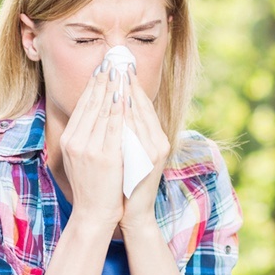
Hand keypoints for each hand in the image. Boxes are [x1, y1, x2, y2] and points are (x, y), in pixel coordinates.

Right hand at [57, 60, 125, 230]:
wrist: (93, 214)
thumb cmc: (91, 188)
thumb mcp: (80, 160)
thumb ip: (85, 138)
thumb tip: (94, 115)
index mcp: (68, 140)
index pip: (83, 106)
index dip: (93, 84)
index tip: (103, 67)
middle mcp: (75, 141)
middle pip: (91, 103)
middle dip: (104, 79)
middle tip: (114, 59)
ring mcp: (89, 148)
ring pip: (102, 110)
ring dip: (113, 87)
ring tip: (122, 70)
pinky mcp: (105, 156)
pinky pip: (114, 125)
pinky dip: (119, 108)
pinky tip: (126, 94)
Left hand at [121, 68, 170, 230]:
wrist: (133, 213)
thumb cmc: (127, 183)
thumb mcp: (128, 154)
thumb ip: (126, 133)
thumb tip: (115, 109)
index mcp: (155, 137)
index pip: (142, 104)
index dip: (131, 84)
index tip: (119, 66)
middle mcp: (159, 140)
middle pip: (143, 105)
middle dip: (129, 83)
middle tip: (117, 62)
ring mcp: (157, 149)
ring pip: (142, 115)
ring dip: (129, 93)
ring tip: (117, 74)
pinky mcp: (152, 159)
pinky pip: (138, 132)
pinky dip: (129, 116)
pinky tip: (121, 102)